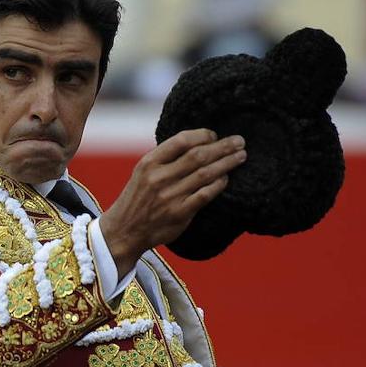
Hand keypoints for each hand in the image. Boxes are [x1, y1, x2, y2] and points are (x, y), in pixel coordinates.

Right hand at [99, 129, 245, 276]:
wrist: (124, 231)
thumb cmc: (138, 199)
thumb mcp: (142, 172)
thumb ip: (165, 159)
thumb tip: (197, 143)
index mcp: (149, 163)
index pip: (181, 141)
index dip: (202, 135)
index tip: (214, 135)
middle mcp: (159, 178)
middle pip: (198, 156)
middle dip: (222, 146)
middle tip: (239, 141)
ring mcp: (170, 196)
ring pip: (205, 174)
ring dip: (226, 163)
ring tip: (240, 156)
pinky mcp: (179, 213)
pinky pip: (204, 195)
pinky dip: (218, 185)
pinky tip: (226, 178)